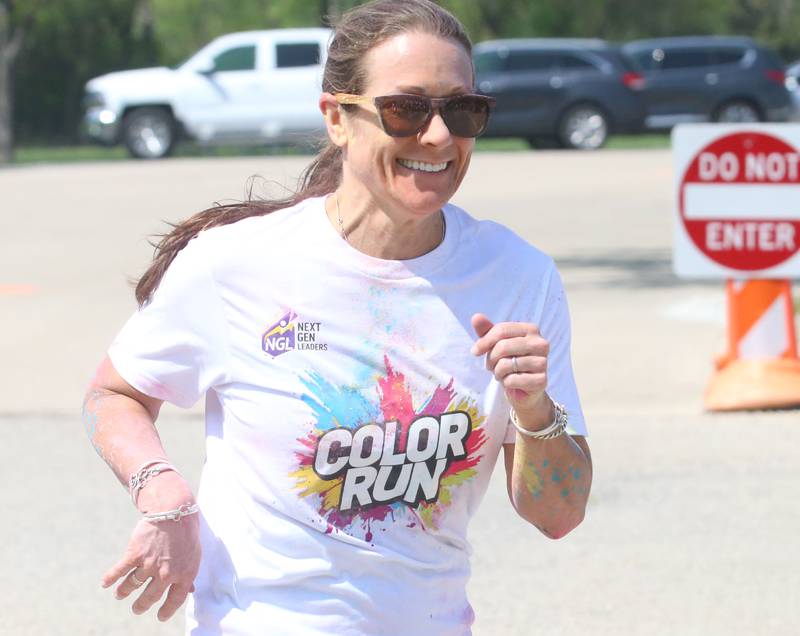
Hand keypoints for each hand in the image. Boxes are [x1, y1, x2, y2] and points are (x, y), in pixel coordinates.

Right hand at [101, 513, 200, 620]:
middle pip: (150, 597)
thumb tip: (190, 591)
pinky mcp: (135, 554)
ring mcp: (149, 565)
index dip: (166, 611)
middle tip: (137, 609)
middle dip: (141, 606)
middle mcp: (166, 574)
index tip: (160, 616)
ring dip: (124, 592)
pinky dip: (110, 578)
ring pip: (132, 586)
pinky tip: (106, 583)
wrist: (175, 511)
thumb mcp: (194, 555)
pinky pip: (120, 571)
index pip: (174, 601)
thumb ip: (189, 574)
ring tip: (120, 595)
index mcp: (184, 575)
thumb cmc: (186, 533)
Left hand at [471, 313, 552, 427]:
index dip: (484, 341)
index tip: (475, 351)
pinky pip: (512, 380)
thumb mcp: (496, 344)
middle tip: (490, 366)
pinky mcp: (542, 380)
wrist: (522, 389)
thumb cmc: (509, 361)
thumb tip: (476, 317)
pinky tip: (510, 383)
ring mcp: (543, 362)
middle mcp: (541, 343)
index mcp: (531, 329)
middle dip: (490, 358)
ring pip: (506, 364)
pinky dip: (506, 383)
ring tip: (502, 374)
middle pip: (503, 346)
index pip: (501, 330)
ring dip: (497, 372)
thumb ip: (487, 330)